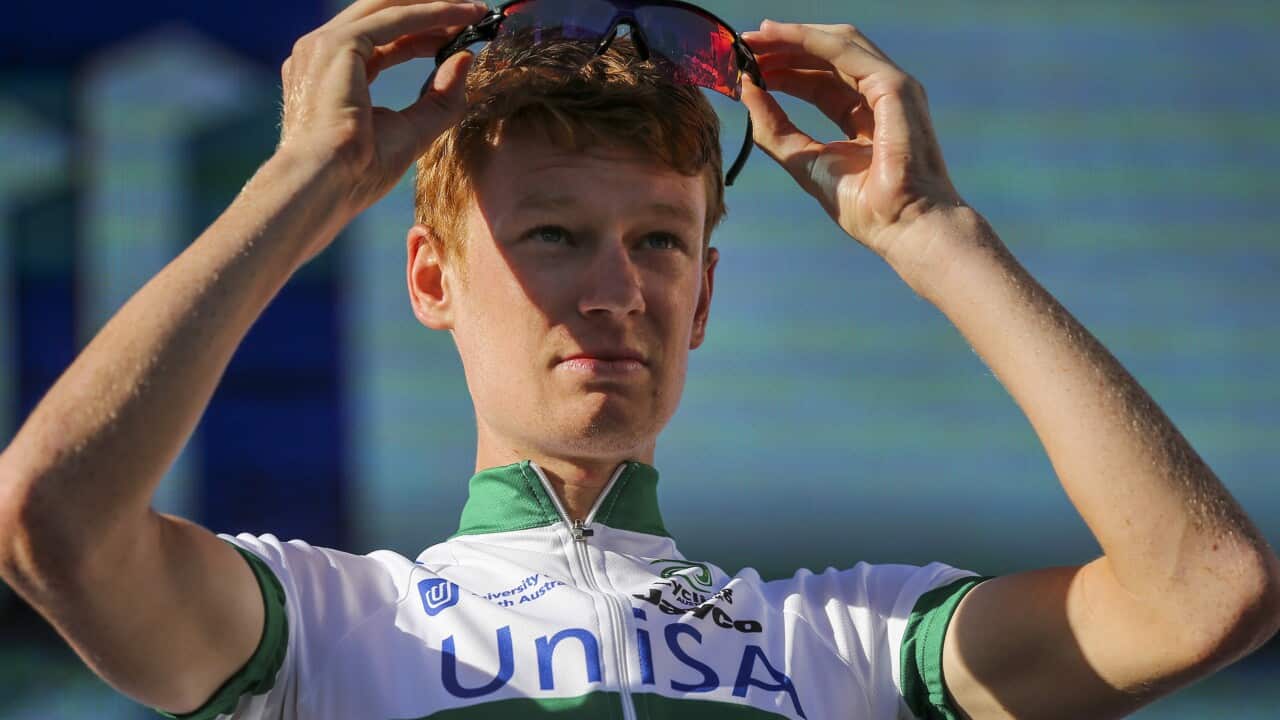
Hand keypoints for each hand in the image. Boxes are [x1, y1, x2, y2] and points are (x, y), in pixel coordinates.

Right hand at [277, 0, 487, 223]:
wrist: (327, 183)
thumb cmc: (359, 171)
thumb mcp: (412, 130)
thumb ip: (440, 97)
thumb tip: (466, 59)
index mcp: (331, 75)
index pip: (381, 41)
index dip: (422, 34)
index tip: (458, 35)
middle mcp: (321, 53)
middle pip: (382, 15)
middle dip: (428, 9)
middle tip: (472, 13)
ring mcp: (324, 46)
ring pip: (388, 8)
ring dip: (434, 6)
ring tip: (474, 10)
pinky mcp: (337, 45)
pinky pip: (394, 19)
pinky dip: (431, 14)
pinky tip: (462, 16)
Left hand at [740, 20, 967, 267]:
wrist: (901, 225)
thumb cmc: (865, 207)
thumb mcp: (804, 160)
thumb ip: (774, 129)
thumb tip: (747, 91)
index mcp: (862, 116)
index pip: (819, 80)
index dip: (783, 70)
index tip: (746, 69)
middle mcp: (878, 95)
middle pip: (826, 57)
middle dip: (784, 47)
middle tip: (744, 47)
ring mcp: (890, 86)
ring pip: (837, 43)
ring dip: (792, 36)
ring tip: (755, 38)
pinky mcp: (894, 85)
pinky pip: (845, 50)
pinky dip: (808, 39)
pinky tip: (777, 37)